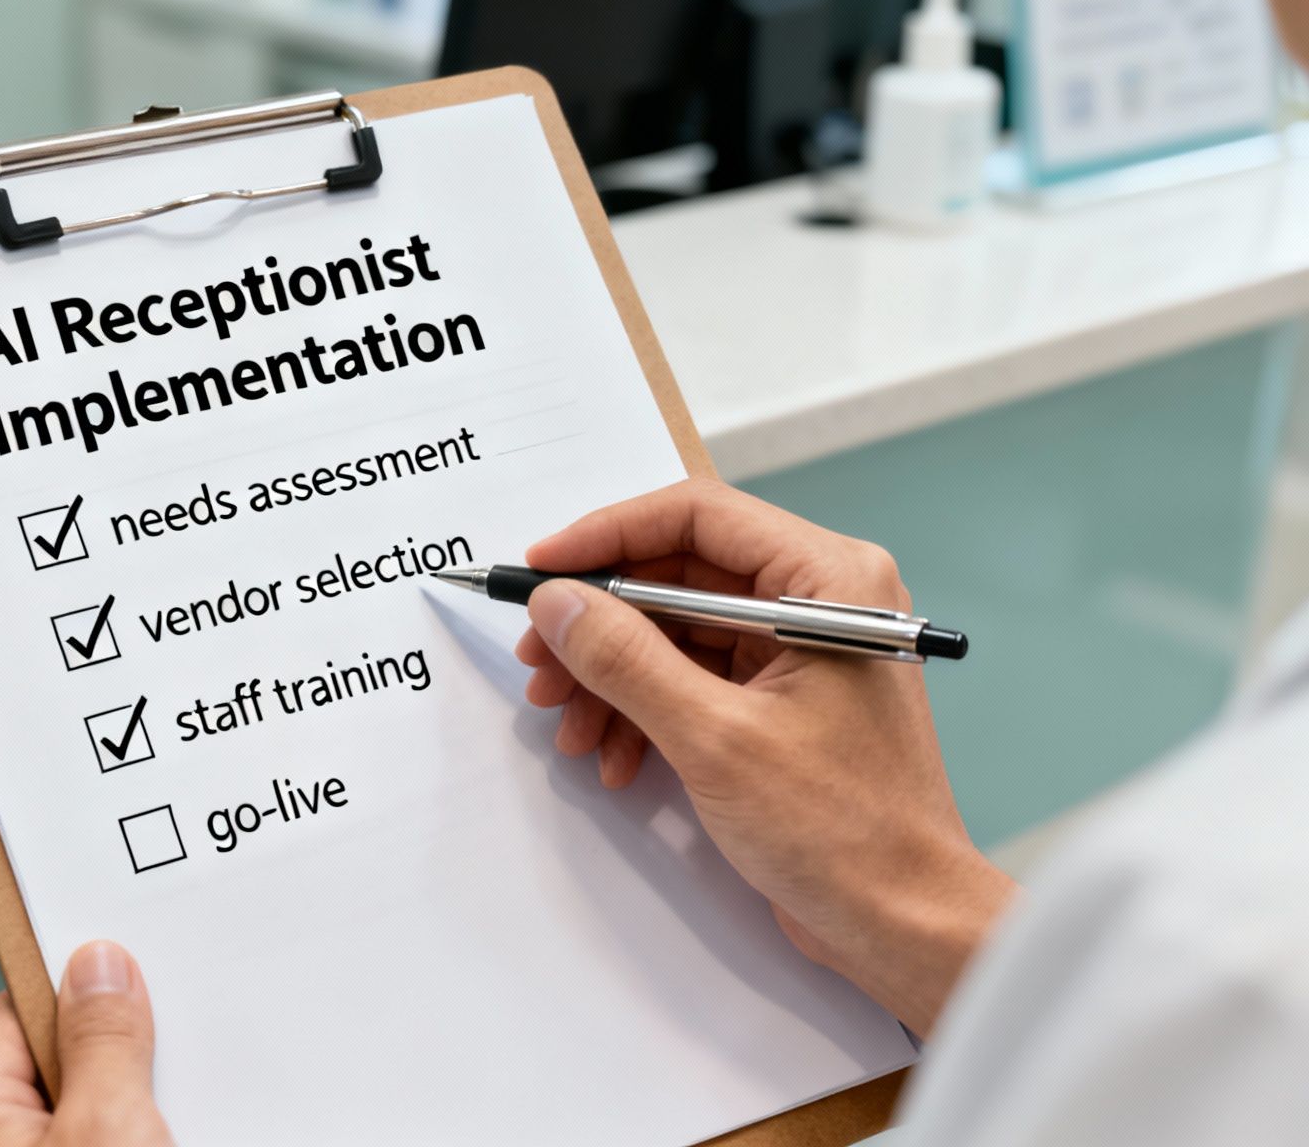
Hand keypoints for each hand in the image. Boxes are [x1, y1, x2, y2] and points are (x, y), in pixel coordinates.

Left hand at [0, 941, 173, 1146]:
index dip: (72, 983)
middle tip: (170, 1040)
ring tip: (178, 1103)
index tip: (124, 957)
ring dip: (128, 1100)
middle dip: (112, 1048)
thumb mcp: (108, 1129)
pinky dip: (125, 1133)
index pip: (15, 1011)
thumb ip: (103, 1042)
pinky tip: (169, 1132)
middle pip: (51, 1058)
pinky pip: (89, 1139)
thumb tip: (97, 966)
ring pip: (77, 1107)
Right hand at [516, 478, 1014, 1035]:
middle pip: (676, 576)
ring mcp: (798, 653)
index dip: (607, 536)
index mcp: (829, 580)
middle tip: (540, 664)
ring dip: (611, 679)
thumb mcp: (715, 739)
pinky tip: (615, 759)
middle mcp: (818, 601)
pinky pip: (691, 680)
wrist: (900, 923)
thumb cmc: (847, 832)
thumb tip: (559, 603)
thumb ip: (627, 660)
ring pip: (674, 633)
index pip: (697, 517)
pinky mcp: (779, 702)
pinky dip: (642, 714)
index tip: (542, 570)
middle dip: (599, 625)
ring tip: (569, 728)